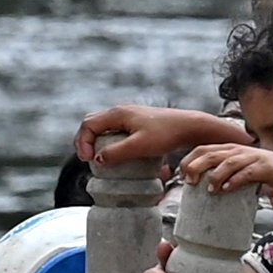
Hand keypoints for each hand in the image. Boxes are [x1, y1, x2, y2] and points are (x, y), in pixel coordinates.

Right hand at [73, 104, 230, 167]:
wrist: (189, 127)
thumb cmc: (167, 135)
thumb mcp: (140, 146)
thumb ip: (117, 152)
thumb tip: (97, 160)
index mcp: (117, 114)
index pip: (88, 125)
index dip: (83, 142)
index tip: (88, 160)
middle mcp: (120, 112)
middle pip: (92, 123)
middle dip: (85, 141)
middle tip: (87, 160)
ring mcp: (128, 116)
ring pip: (103, 127)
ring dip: (96, 142)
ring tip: (97, 159)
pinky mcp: (136, 123)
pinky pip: (114, 130)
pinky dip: (107, 141)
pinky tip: (113, 153)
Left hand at [178, 141, 272, 195]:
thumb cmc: (261, 169)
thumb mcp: (238, 167)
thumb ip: (221, 171)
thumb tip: (201, 183)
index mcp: (228, 149)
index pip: (203, 149)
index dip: (190, 160)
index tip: (183, 174)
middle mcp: (237, 151)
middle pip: (211, 154)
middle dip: (197, 167)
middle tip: (190, 181)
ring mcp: (250, 158)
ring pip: (228, 163)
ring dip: (216, 175)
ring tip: (210, 188)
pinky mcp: (262, 167)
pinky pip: (246, 173)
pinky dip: (235, 180)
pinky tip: (228, 188)